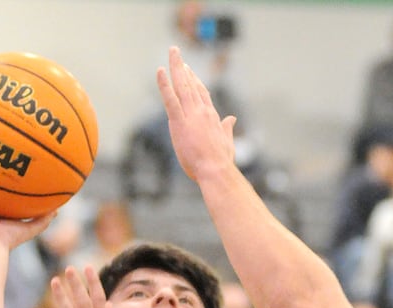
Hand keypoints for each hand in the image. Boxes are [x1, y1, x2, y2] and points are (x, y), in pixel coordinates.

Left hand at [156, 46, 235, 180]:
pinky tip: (160, 71)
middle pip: (192, 83)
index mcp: (212, 117)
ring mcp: (191, 115)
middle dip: (183, 66)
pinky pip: (170, 98)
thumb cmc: (221, 162)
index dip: (195, 80)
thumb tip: (232, 118)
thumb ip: (227, 128)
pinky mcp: (180, 122)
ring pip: (182, 85)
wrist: (216, 171)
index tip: (188, 70)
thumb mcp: (227, 142)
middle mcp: (202, 111)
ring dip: (176, 66)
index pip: (202, 93)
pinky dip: (164, 84)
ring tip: (172, 51)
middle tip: (176, 52)